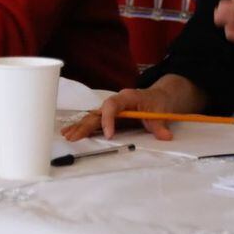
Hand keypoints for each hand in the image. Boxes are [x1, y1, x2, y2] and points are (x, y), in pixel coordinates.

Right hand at [60, 76, 206, 141]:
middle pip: (98, 112)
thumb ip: (160, 126)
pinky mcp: (111, 115)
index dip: (108, 119)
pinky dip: (84, 126)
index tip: (109, 135)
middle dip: (86, 125)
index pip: (112, 105)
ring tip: (68, 135)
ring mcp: (112, 108)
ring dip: (81, 126)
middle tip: (74, 137)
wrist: (160, 98)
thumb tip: (165, 136)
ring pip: (93, 116)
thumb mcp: (161, 114)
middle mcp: (116, 101)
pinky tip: (72, 131)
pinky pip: (95, 120)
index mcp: (127, 97)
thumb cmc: (158, 103)